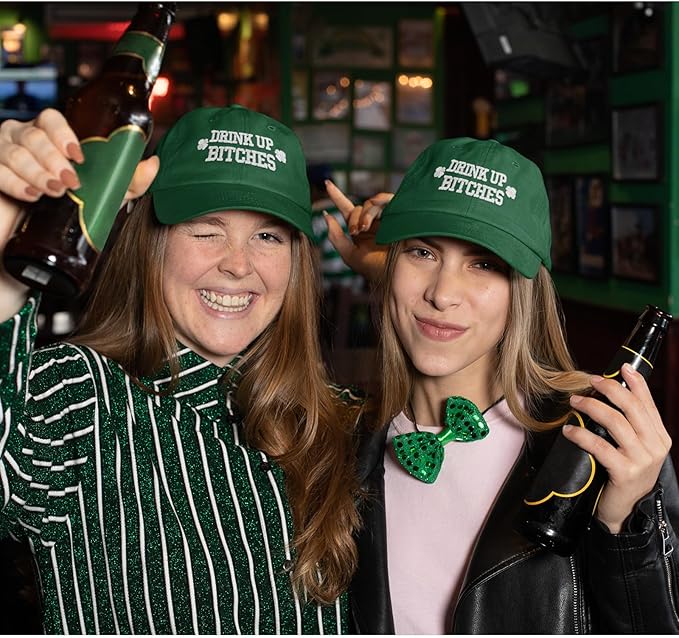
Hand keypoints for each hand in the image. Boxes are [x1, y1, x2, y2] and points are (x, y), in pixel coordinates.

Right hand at [0, 108, 158, 316]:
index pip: (51, 120)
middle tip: (70, 182)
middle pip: (33, 135)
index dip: (63, 134)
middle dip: (52, 158)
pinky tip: (29, 195)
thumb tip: (153, 163)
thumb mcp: (105, 198)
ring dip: (36, 170)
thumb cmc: (69, 215)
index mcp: (50, 140)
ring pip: (13, 150)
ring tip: (53, 192)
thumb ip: (129, 182)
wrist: (38, 248)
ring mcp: (3, 156)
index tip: (78, 156)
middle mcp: (24, 141)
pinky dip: (13, 181)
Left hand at [323, 179, 391, 281]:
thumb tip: (326, 215)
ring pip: (370, 203)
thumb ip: (335, 236)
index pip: (346, 209)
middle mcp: (373, 221)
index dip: (336, 196)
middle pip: (357, 208)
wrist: (397, 272)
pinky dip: (376, 204)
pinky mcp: (397, 212)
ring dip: (364, 215)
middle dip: (353, 218)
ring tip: (364, 229)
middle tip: (355, 232)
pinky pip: (385, 199)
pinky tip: (372, 217)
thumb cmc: (375, 268)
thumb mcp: (349, 254)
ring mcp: (385, 216)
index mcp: (361, 230)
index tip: (327, 184)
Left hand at [562, 363, 670, 532]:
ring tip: (574, 402)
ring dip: (591, 407)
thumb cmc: (624, 474)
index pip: (647, 402)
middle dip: (609, 389)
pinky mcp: (625, 473)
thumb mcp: (633, 447)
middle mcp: (655, 446)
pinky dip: (581, 434)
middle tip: (589, 381)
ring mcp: (642, 460)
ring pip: (615, 422)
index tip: (621, 368)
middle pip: (631, 407)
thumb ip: (628, 425)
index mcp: (659, 436)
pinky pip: (600, 446)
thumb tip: (606, 395)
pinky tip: (569, 429)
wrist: (625, 511)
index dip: (635, 382)